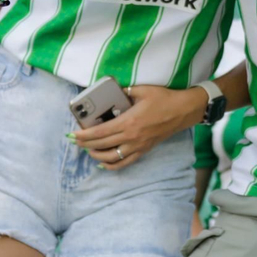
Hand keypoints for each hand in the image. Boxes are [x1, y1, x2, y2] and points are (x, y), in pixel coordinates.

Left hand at [72, 84, 206, 170]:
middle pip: (101, 145)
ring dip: (95, 155)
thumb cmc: (164, 99)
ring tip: (87, 149)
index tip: (73, 134)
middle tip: (74, 140)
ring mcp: (137, 146)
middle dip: (84, 144)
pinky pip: (124, 162)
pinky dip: (111, 165)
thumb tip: (111, 90)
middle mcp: (131, 137)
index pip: (100, 132)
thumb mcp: (143, 90)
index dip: (84, 135)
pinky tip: (103, 163)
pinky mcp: (143, 150)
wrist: (183, 111)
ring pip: (110, 157)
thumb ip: (124, 91)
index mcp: (129, 122)